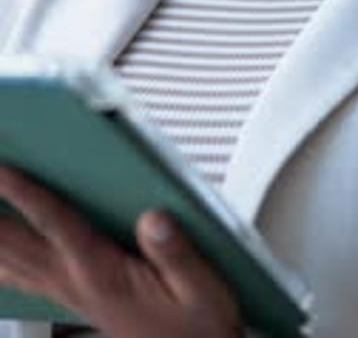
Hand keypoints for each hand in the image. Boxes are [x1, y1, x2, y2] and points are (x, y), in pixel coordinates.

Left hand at [0, 166, 242, 337]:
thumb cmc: (198, 324)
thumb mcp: (203, 289)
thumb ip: (177, 253)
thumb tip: (154, 217)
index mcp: (104, 274)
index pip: (57, 225)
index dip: (26, 195)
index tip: (3, 169)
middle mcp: (77, 283)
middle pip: (18, 243)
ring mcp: (69, 292)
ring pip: (12, 262)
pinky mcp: (72, 297)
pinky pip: (22, 277)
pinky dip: (3, 262)